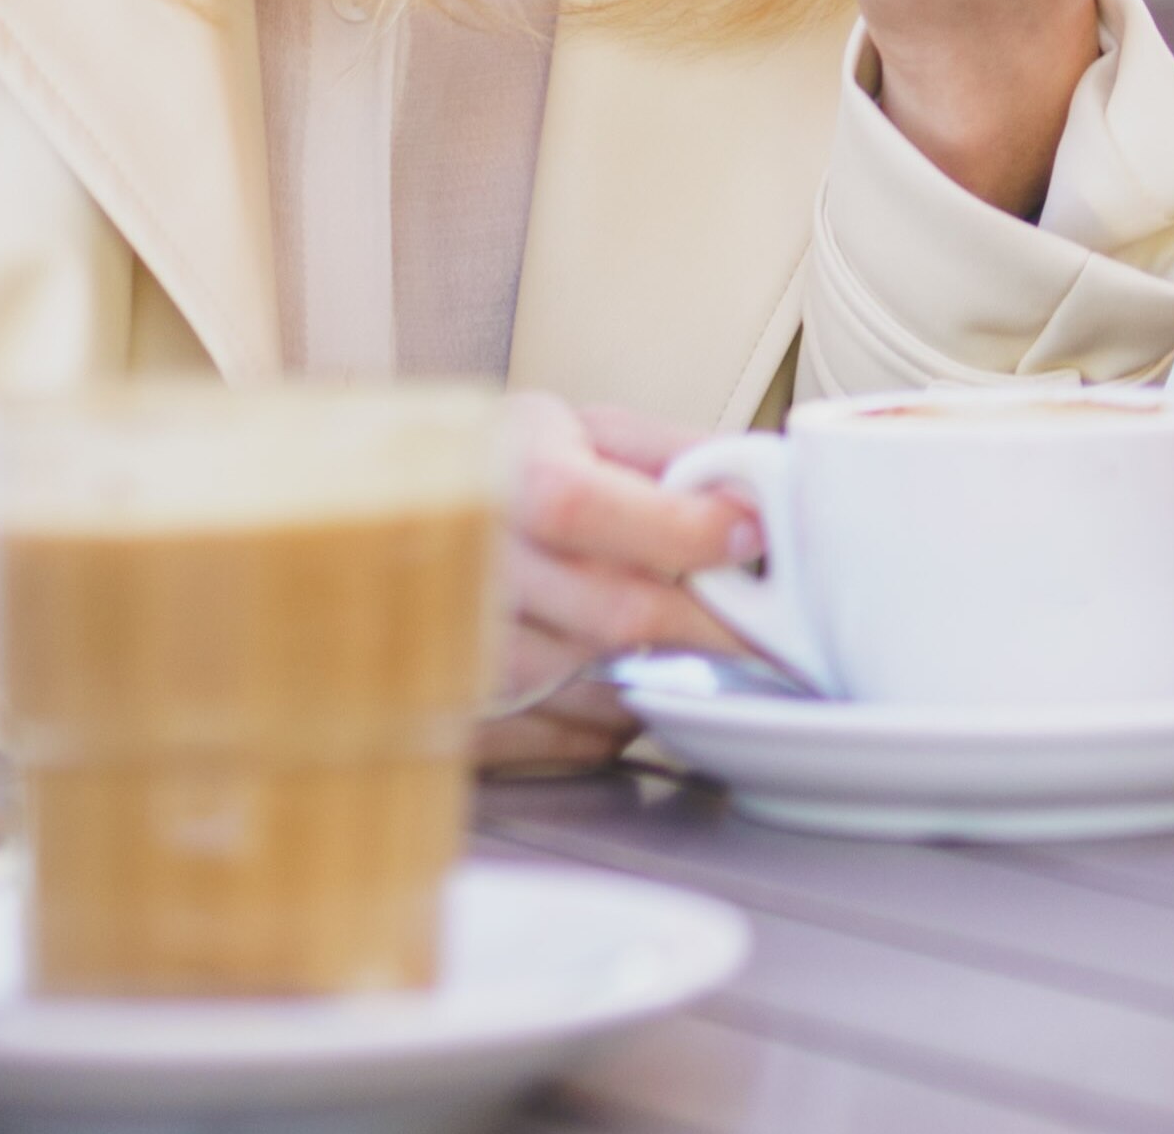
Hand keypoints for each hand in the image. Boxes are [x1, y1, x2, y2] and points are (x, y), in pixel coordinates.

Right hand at [483, 393, 759, 770]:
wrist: (400, 534)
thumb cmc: (510, 478)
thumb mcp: (581, 432)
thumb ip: (673, 452)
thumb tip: (763, 481)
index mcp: (500, 482)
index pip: (579, 508)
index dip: (678, 527)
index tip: (749, 535)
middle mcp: (472, 570)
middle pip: (612, 615)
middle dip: (714, 626)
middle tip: (773, 630)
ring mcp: (460, 654)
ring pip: (600, 688)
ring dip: (665, 674)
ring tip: (683, 644)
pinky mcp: (466, 720)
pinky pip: (573, 740)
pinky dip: (619, 717)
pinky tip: (620, 680)